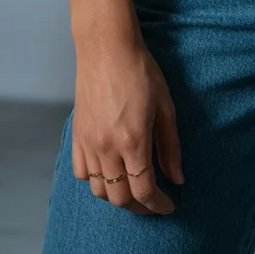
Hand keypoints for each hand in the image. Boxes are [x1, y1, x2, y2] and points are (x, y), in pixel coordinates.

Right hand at [71, 33, 184, 214]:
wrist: (107, 47)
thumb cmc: (140, 70)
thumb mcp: (165, 105)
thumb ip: (170, 146)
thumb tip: (177, 178)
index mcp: (133, 140)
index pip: (144, 190)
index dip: (159, 204)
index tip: (169, 205)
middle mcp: (107, 147)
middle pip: (120, 198)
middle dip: (140, 206)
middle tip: (153, 200)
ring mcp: (88, 142)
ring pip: (99, 190)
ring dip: (117, 196)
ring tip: (132, 188)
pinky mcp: (76, 135)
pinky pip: (81, 172)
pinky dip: (95, 181)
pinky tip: (109, 172)